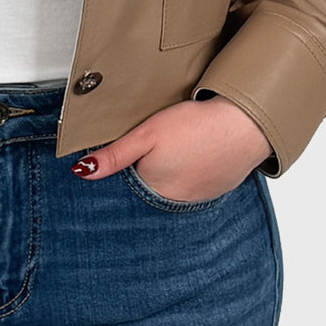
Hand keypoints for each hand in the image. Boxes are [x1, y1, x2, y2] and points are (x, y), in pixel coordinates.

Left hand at [72, 97, 270, 201]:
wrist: (245, 124)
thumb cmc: (195, 126)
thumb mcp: (146, 134)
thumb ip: (114, 155)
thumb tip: (81, 172)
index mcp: (153, 189)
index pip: (129, 182)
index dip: (131, 162)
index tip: (137, 147)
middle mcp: (175, 201)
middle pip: (152, 184)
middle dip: (151, 167)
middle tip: (163, 142)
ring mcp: (199, 198)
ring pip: (175, 185)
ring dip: (174, 170)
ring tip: (181, 146)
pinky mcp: (218, 189)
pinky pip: (197, 183)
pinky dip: (195, 171)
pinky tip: (198, 153)